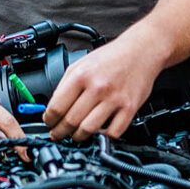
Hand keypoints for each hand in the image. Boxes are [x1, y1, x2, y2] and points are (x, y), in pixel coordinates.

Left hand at [44, 38, 159, 141]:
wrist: (140, 51)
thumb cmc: (111, 57)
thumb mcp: (81, 63)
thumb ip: (67, 84)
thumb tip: (54, 107)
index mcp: (81, 75)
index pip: (57, 106)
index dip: (49, 119)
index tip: (48, 123)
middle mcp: (97, 87)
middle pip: (71, 121)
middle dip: (60, 132)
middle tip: (58, 134)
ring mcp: (114, 99)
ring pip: (89, 129)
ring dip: (78, 137)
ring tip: (76, 136)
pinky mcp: (129, 108)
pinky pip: (113, 132)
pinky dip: (103, 136)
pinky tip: (99, 132)